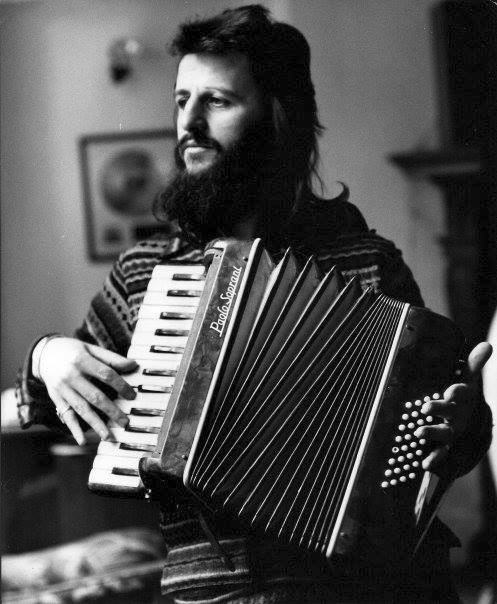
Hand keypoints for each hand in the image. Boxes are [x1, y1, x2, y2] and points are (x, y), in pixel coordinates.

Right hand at [38, 337, 136, 444]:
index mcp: (82, 360)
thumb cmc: (74, 351)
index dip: (121, 385)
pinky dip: (74, 429)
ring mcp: (62, 389)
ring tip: (108, 436)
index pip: (106, 374)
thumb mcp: (91, 349)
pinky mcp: (56, 399)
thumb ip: (112, 358)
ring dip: (95, 424)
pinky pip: (66, 415)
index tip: (132, 396)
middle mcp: (71, 376)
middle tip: (125, 422)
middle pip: (94, 396)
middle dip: (111, 411)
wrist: (45, 354)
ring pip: (81, 409)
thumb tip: (134, 365)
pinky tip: (82, 440)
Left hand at [416, 341, 492, 470]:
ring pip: (443, 432)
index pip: (460, 391)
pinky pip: (439, 452)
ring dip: (431, 432)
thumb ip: (474, 364)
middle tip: (425, 407)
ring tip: (418, 432)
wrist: (472, 424)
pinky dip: (433, 458)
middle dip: (438, 409)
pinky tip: (424, 463)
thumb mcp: (469, 380)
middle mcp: (457, 414)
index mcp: (461, 397)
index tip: (449, 390)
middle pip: (449, 411)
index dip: (456, 390)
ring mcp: (452, 430)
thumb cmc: (464, 397)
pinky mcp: (444, 444)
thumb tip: (488, 345)